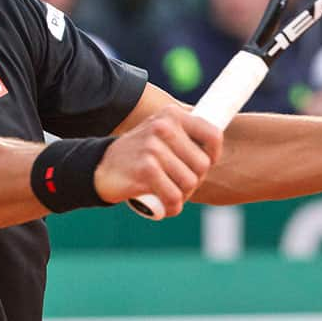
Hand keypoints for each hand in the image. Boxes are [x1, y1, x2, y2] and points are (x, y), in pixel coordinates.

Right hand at [94, 106, 222, 216]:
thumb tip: (219, 142)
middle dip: (194, 181)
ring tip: (169, 193)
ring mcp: (154, 147)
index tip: (201, 165)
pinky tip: (165, 206)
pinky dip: (172, 207)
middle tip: (179, 184)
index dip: (213, 156)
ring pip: (189, 182)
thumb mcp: (162, 134)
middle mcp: (164, 126)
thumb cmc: (140, 154)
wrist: (101, 166)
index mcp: (172, 114)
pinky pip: (174, 196)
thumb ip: (186, 134)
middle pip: (202, 164)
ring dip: (183, 195)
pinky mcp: (146, 169)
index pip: (213, 135)